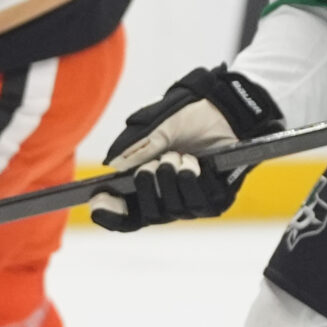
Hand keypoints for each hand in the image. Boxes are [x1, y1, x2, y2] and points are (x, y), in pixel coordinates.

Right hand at [90, 65, 281, 231]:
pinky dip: (192, 180)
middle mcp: (168, 200)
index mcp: (146, 186)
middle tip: (153, 163)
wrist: (228, 110)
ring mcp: (192, 203)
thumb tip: (116, 166)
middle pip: (146, 215)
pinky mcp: (216, 201)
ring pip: (172, 209)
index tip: (98, 201)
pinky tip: (196, 163)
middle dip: (145, 186)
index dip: (109, 214)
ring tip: (179, 155)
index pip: (124, 215)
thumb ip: (138, 147)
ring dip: (171, 180)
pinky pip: (198, 203)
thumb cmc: (191, 118)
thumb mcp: (158, 126)